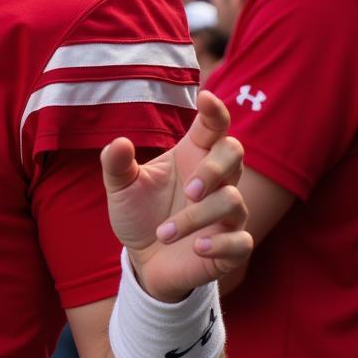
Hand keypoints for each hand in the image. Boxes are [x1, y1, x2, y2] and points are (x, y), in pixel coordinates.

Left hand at [102, 90, 251, 302]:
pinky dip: (219, 243)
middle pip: (234, 153)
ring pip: (232, 201)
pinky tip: (196, 247)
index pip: (214, 126)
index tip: (205, 98)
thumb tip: (119, 143)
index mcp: (192, 156)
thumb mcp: (120, 187)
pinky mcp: (231, 247)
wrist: (144, 259)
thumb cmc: (138, 214)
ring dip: (196, 217)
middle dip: (214, 169)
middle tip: (189, 190)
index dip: (215, 111)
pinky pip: (241, 241)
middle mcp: (215, 180)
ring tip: (162, 233)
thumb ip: (116, 164)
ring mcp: (227, 214)